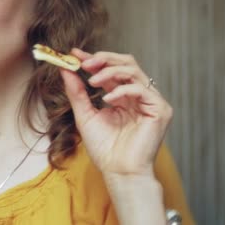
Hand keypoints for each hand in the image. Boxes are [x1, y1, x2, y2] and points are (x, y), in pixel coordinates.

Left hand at [59, 49, 172, 175]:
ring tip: (92, 81)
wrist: (118, 171)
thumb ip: (76, 91)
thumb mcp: (84, 114)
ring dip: (109, 72)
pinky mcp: (160, 109)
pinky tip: (107, 99)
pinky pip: (141, 89)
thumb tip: (65, 69)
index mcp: (122, 96)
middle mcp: (138, 95)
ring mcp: (151, 101)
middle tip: (85, 62)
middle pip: (126, 62)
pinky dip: (121, 90)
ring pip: (133, 71)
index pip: (110, 69)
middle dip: (104, 59)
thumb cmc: (104, 148)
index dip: (94, 59)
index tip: (74, 54)